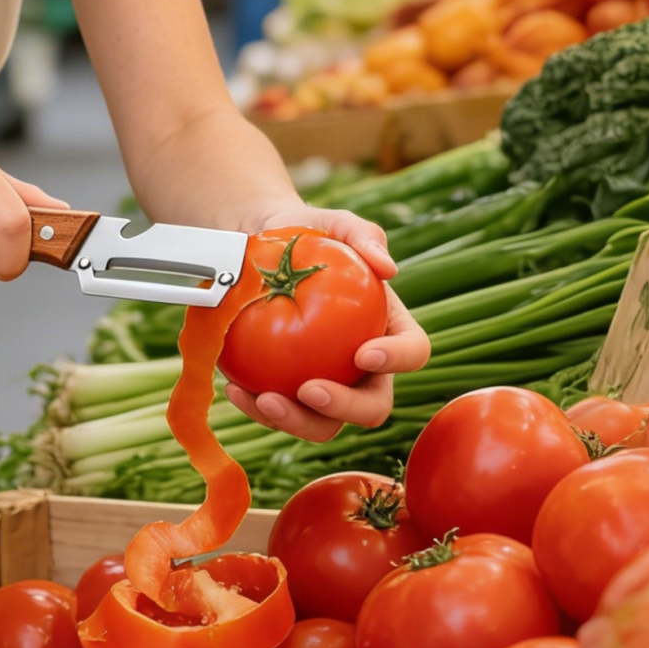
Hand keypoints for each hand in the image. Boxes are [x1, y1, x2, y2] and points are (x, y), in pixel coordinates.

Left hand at [222, 202, 430, 444]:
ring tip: (262, 398)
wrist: (258, 248)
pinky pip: (278, 412)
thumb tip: (388, 267)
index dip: (397, 360)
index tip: (364, 353)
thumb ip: (364, 235)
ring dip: (295, 421)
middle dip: (346, 408)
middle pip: (373, 405)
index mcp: (389, 329)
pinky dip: (257, 408)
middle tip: (309, 389)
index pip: (413, 351)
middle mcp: (365, 368)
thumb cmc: (306, 234)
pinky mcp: (287, 393)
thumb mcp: (333, 223)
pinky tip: (235, 390)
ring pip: (323, 423)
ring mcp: (327, 385)